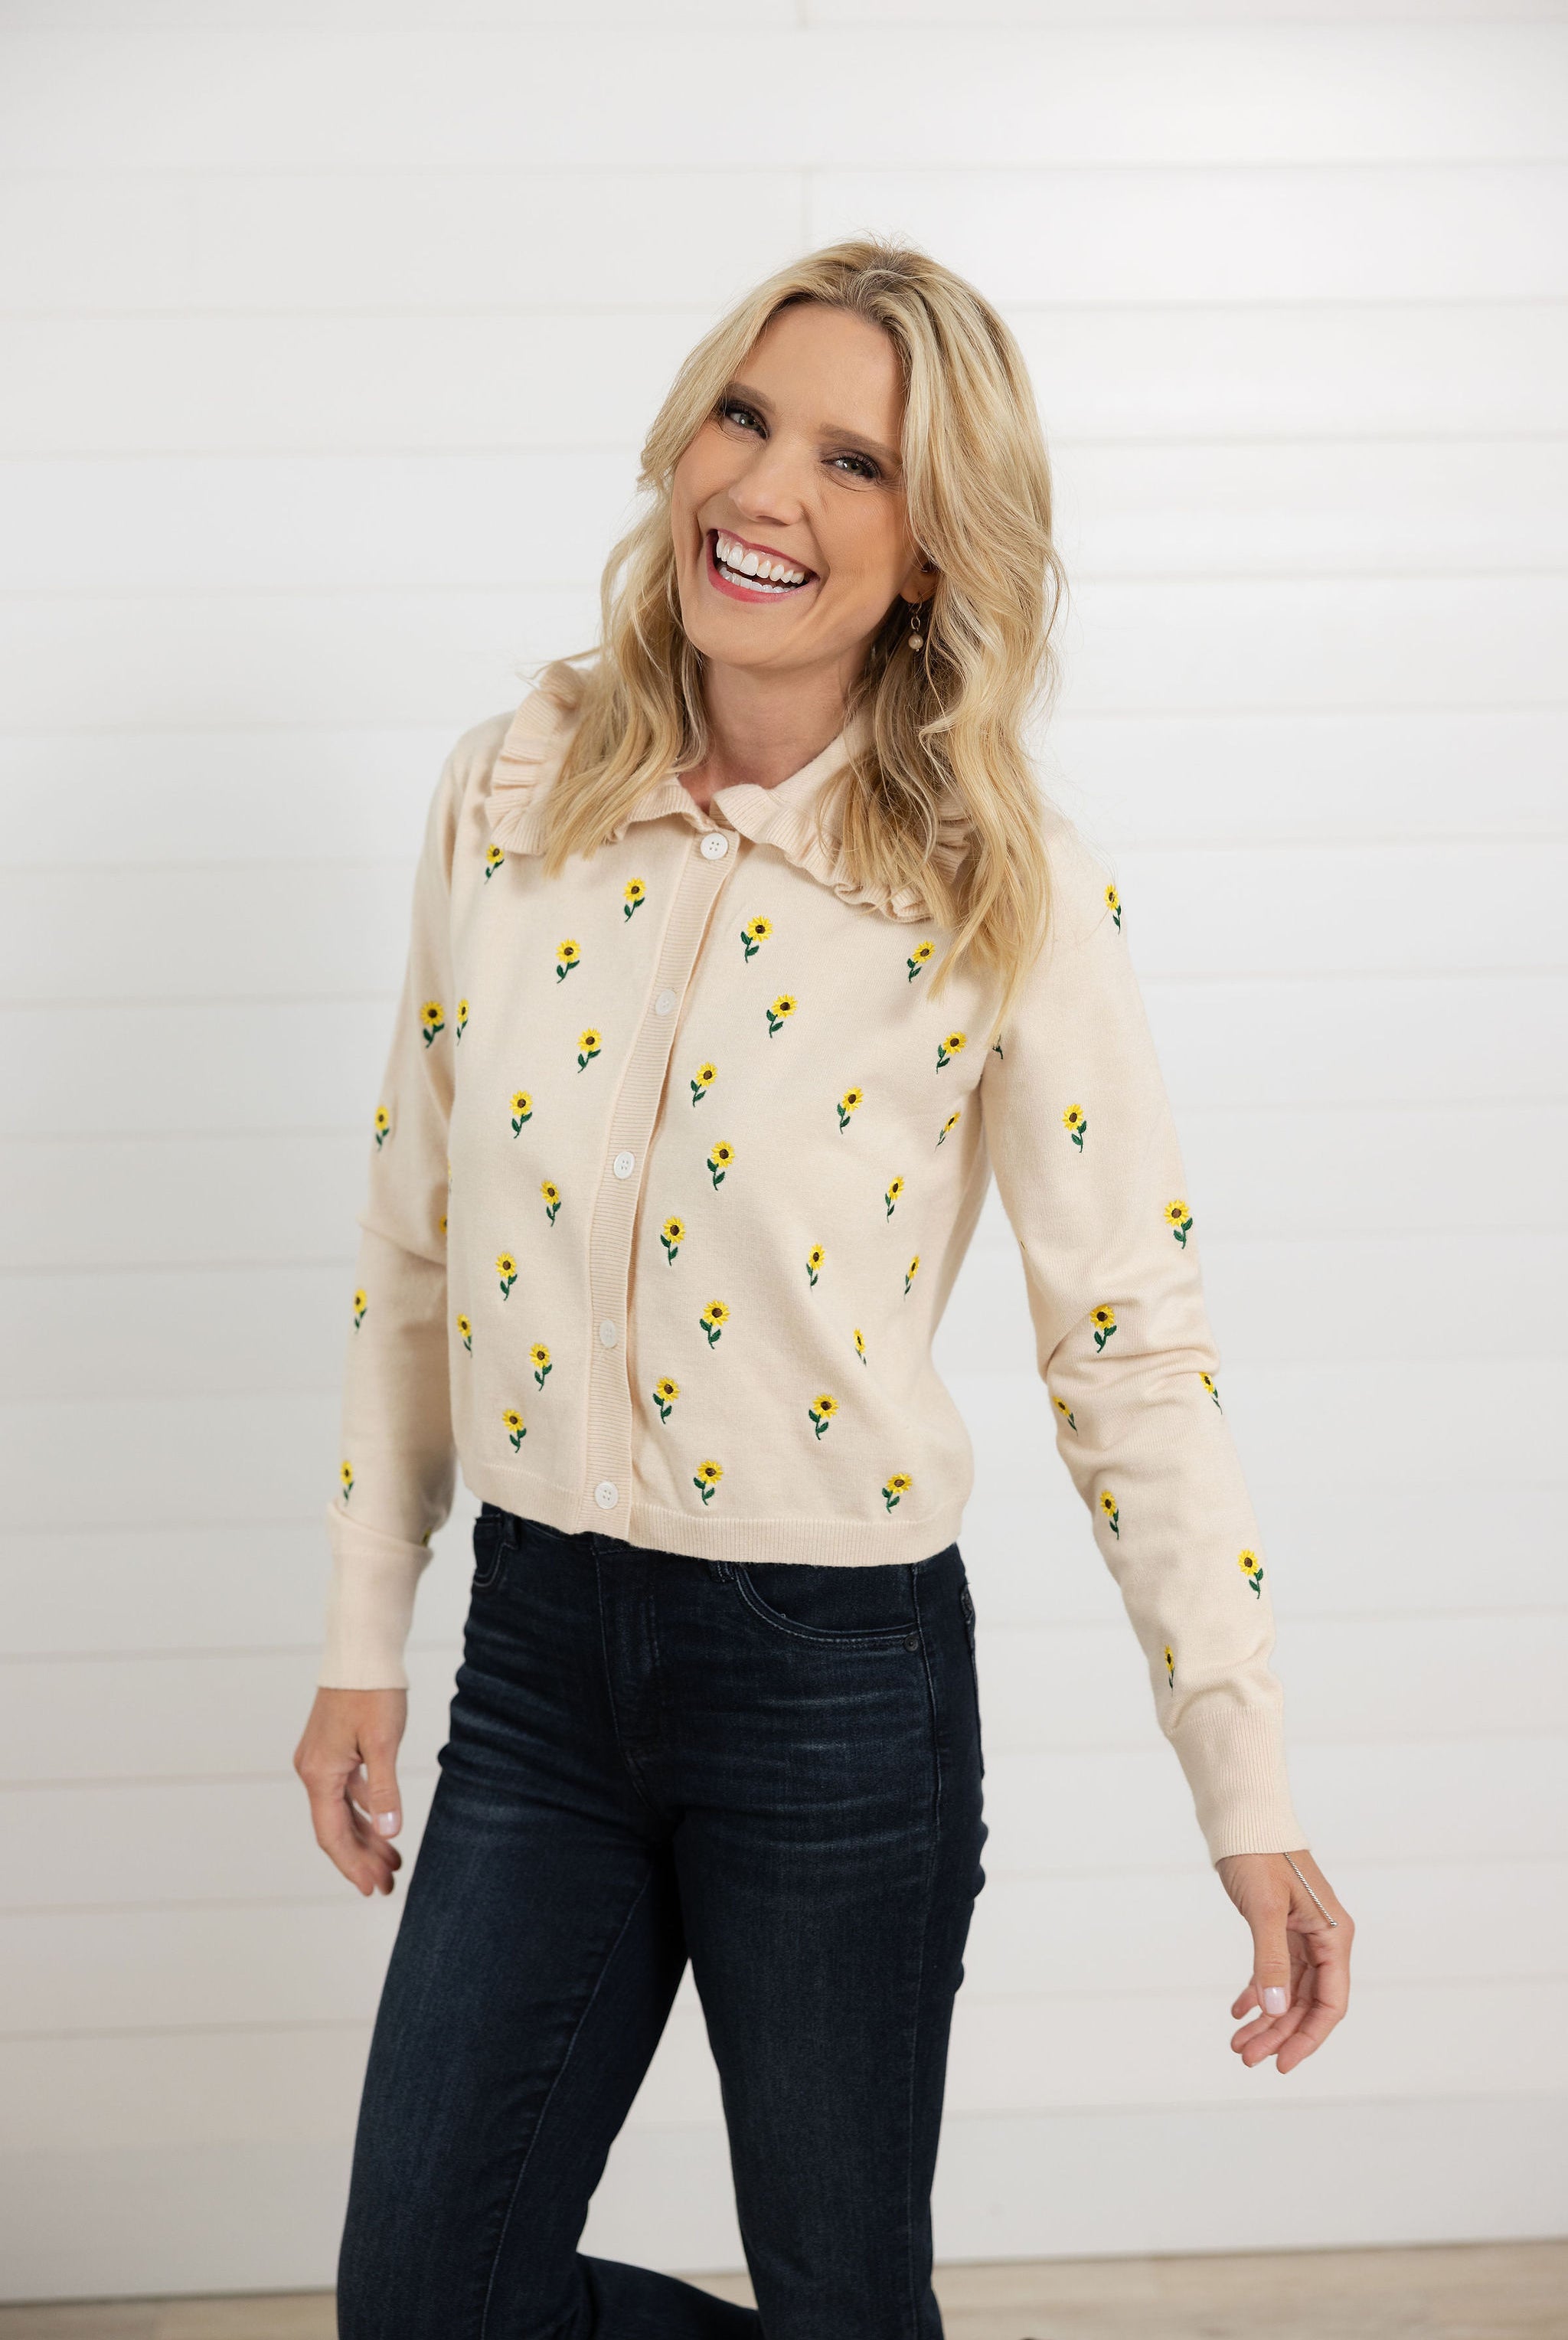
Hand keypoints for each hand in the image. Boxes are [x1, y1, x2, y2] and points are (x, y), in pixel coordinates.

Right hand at [293, 1686, 408, 1896]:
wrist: (361, 1651)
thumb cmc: (372, 1692)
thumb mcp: (383, 1744)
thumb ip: (384, 1792)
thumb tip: (389, 1834)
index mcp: (319, 1774)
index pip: (332, 1834)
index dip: (351, 1865)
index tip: (370, 1888)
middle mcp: (313, 1771)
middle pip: (336, 1827)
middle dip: (361, 1857)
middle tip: (388, 1884)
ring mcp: (321, 1760)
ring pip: (342, 1810)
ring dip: (366, 1836)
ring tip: (392, 1861)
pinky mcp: (334, 1749)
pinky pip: (347, 1792)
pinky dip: (365, 1811)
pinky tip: (383, 1825)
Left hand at [1214, 1847, 1351, 2072]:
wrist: (1242, 1819)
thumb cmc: (1258, 1855)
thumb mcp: (1264, 1909)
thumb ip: (1271, 1960)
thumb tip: (1276, 2010)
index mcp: (1332, 1934)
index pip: (1331, 2002)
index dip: (1309, 2038)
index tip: (1282, 2064)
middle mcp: (1324, 1938)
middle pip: (1307, 2002)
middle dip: (1279, 2034)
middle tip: (1245, 2057)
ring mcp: (1303, 1933)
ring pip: (1289, 1992)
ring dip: (1266, 2019)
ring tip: (1238, 2043)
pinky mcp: (1282, 1927)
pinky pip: (1275, 1972)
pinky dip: (1258, 1992)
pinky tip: (1238, 2011)